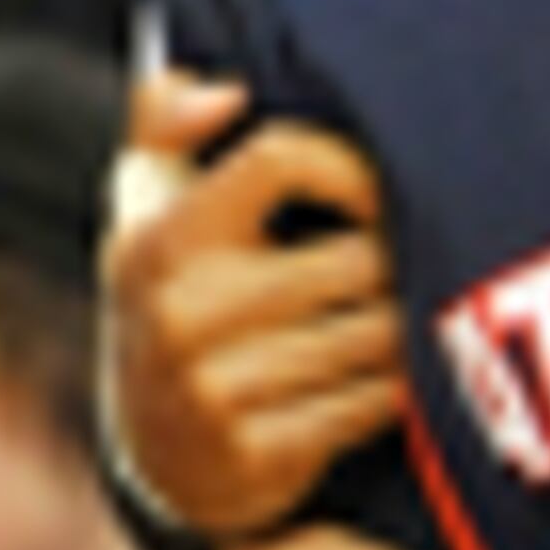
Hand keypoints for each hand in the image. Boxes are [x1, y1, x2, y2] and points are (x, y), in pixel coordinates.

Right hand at [108, 61, 409, 546]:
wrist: (156, 454)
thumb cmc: (176, 295)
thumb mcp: (145, 204)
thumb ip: (165, 118)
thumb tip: (227, 94)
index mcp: (163, 237)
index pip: (281, 159)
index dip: (351, 166)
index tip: (376, 194)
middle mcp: (183, 310)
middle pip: (357, 257)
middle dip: (394, 262)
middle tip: (404, 268)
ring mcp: (218, 390)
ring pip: (378, 333)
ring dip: (404, 327)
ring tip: (400, 321)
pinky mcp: (260, 455)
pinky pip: (373, 402)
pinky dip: (396, 389)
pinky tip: (387, 379)